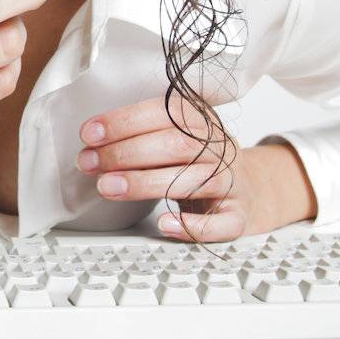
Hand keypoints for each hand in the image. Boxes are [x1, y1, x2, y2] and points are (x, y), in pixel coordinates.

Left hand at [76, 90, 311, 241]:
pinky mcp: (237, 215)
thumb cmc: (197, 163)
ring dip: (145, 183)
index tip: (89, 133)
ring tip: (106, 187)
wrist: (250, 190)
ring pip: (193, 181)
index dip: (124, 121)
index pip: (164, 112)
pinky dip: (192, 225)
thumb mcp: (176, 138)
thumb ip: (142, 136)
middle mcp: (220, 148)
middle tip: (89, 163)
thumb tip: (91, 143)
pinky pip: (219, 223)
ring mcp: (232, 182)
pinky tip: (163, 223)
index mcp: (202, 121)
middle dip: (126, 153)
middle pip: (175, 145)